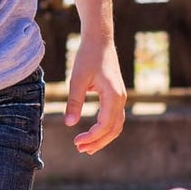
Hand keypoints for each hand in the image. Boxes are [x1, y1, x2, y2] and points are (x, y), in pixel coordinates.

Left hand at [64, 32, 126, 155]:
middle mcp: (121, 99)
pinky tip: (93, 133)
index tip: (76, 142)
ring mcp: (120, 97)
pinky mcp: (116, 95)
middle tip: (80, 149)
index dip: (91, 137)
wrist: (100, 40)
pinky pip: (115, 118)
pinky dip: (106, 129)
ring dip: (102, 138)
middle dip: (98, 142)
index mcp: (113, 96)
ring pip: (116, 125)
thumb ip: (74, 102)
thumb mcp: (77, 79)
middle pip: (113, 130)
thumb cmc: (88, 57)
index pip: (105, 125)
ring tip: (86, 147)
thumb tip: (69, 124)